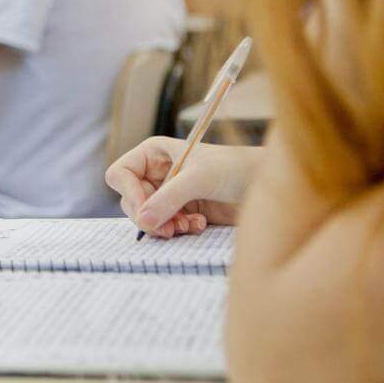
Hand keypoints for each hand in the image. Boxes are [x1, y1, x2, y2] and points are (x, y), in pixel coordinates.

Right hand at [105, 136, 257, 237]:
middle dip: (149, 216)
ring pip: (147, 217)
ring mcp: (168, 194)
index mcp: (153, 154)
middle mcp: (156, 173)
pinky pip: (165, 227)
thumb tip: (143, 221)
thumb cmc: (234, 168)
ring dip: (165, 226)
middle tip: (170, 227)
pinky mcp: (181, 211)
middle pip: (131, 201)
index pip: (120, 175)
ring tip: (188, 226)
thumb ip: (168, 198)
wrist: (263, 184)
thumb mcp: (199, 178)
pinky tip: (199, 225)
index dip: (129, 195)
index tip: (147, 212)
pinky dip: (178, 230)